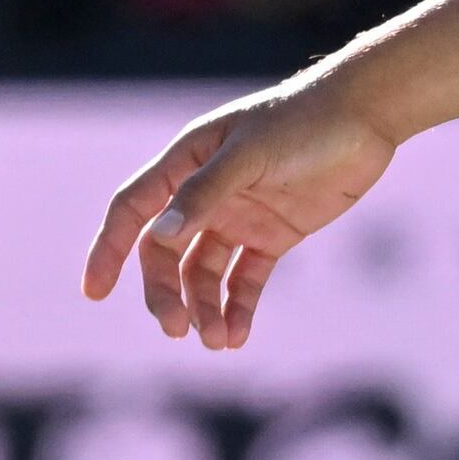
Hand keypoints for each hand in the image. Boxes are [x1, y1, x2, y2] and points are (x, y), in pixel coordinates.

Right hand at [85, 72, 403, 348]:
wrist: (364, 118)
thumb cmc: (301, 123)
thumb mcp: (249, 155)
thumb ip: (205, 193)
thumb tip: (157, 236)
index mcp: (184, 164)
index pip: (131, 210)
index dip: (107, 250)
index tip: (94, 292)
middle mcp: (204, 194)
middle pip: (165, 253)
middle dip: (166, 293)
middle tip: (177, 330)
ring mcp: (238, 216)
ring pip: (204, 272)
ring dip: (204, 307)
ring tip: (216, 342)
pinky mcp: (274, 235)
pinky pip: (246, 278)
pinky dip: (238, 307)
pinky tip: (237, 336)